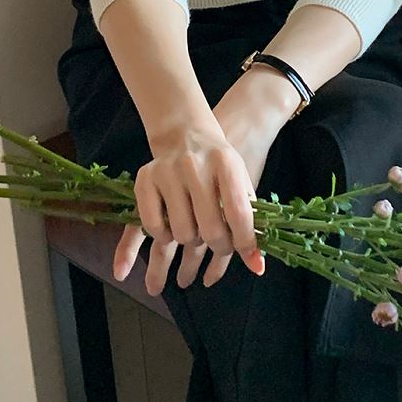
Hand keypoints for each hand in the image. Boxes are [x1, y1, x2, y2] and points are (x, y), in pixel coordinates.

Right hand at [112, 117, 262, 294]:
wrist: (186, 134)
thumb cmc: (219, 166)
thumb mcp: (240, 183)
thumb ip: (250, 222)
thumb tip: (257, 267)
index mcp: (226, 162)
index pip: (239, 213)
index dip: (245, 241)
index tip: (246, 250)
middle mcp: (195, 164)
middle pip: (211, 229)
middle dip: (220, 246)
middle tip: (221, 244)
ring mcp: (167, 171)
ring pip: (183, 233)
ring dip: (192, 241)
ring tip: (198, 231)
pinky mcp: (144, 179)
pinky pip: (154, 226)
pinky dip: (164, 236)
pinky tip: (173, 228)